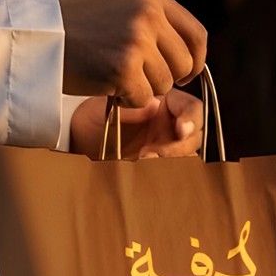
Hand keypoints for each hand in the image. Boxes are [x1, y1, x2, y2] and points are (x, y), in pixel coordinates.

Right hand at [57, 0, 207, 107]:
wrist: (37, 37)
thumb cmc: (76, 27)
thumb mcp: (121, 6)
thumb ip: (153, 22)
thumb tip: (189, 56)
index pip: (196, 34)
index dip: (196, 60)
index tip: (185, 74)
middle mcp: (149, 13)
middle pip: (184, 63)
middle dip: (165, 79)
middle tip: (139, 79)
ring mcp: (137, 39)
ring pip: (164, 84)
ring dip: (142, 89)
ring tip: (113, 75)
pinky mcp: (124, 67)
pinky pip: (143, 99)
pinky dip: (126, 100)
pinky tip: (106, 85)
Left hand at [70, 91, 204, 159]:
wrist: (81, 141)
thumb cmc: (94, 117)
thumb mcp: (107, 107)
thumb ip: (131, 107)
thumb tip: (153, 107)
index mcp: (165, 101)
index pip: (192, 107)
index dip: (191, 118)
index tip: (180, 130)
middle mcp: (170, 124)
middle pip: (195, 135)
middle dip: (179, 146)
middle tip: (155, 153)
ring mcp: (167, 146)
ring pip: (187, 156)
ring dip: (171, 161)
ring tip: (145, 161)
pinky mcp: (160, 166)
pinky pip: (172, 172)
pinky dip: (163, 174)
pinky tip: (145, 170)